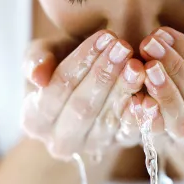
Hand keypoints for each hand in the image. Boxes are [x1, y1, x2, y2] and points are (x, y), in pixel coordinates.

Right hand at [20, 31, 145, 160]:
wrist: (91, 83)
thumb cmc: (65, 63)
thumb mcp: (47, 54)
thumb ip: (36, 59)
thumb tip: (37, 78)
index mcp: (34, 120)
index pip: (57, 89)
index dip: (80, 62)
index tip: (103, 37)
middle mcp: (61, 141)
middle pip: (82, 108)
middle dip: (104, 75)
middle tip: (123, 47)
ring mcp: (91, 147)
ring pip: (107, 120)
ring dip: (124, 90)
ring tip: (137, 64)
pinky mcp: (120, 146)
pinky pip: (131, 134)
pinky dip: (141, 116)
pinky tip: (149, 96)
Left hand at [138, 27, 183, 153]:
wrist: (181, 96)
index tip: (165, 33)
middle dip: (174, 68)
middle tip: (149, 45)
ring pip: (183, 122)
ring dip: (163, 92)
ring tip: (145, 67)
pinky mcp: (173, 149)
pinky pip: (161, 136)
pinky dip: (148, 116)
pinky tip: (136, 98)